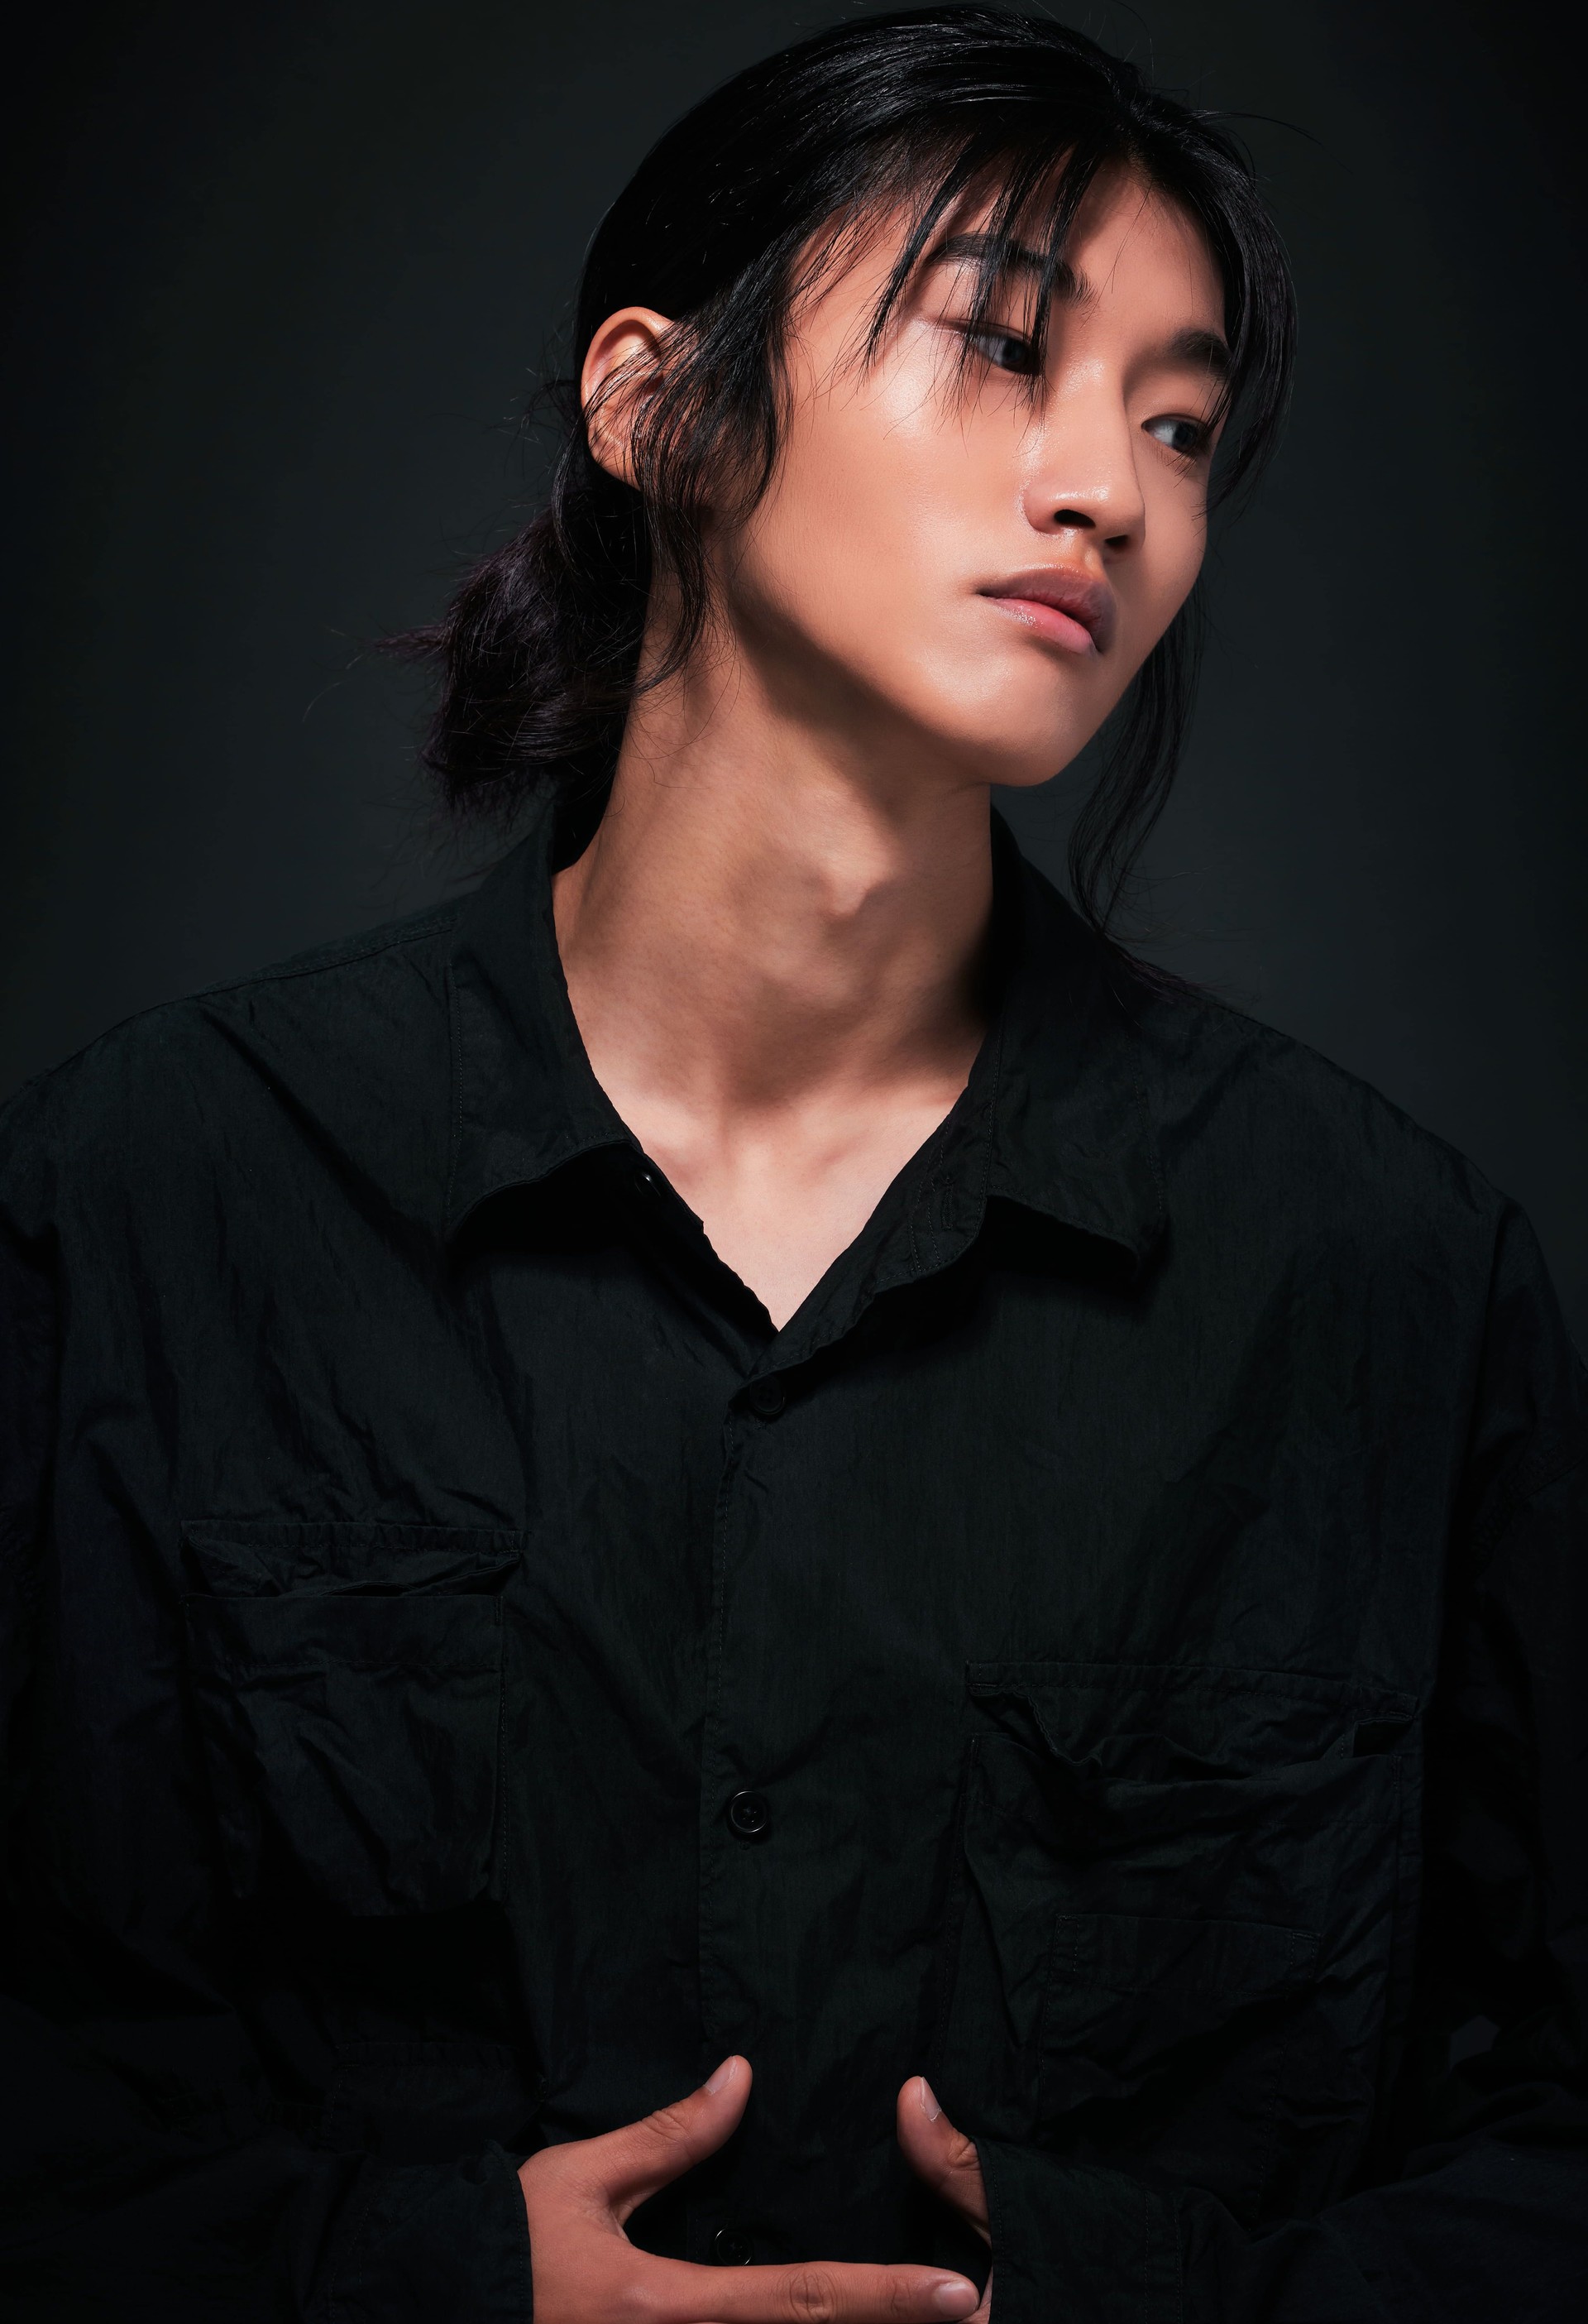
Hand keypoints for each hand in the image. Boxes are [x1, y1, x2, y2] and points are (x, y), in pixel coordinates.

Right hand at [519, 2056, 981, 2323]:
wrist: (426, 2303)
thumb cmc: (501, 2245)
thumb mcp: (581, 2179)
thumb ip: (672, 2137)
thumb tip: (742, 2080)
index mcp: (668, 2308)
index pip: (800, 2298)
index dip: (884, 2297)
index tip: (954, 2292)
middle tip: (956, 2316)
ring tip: (905, 2321)